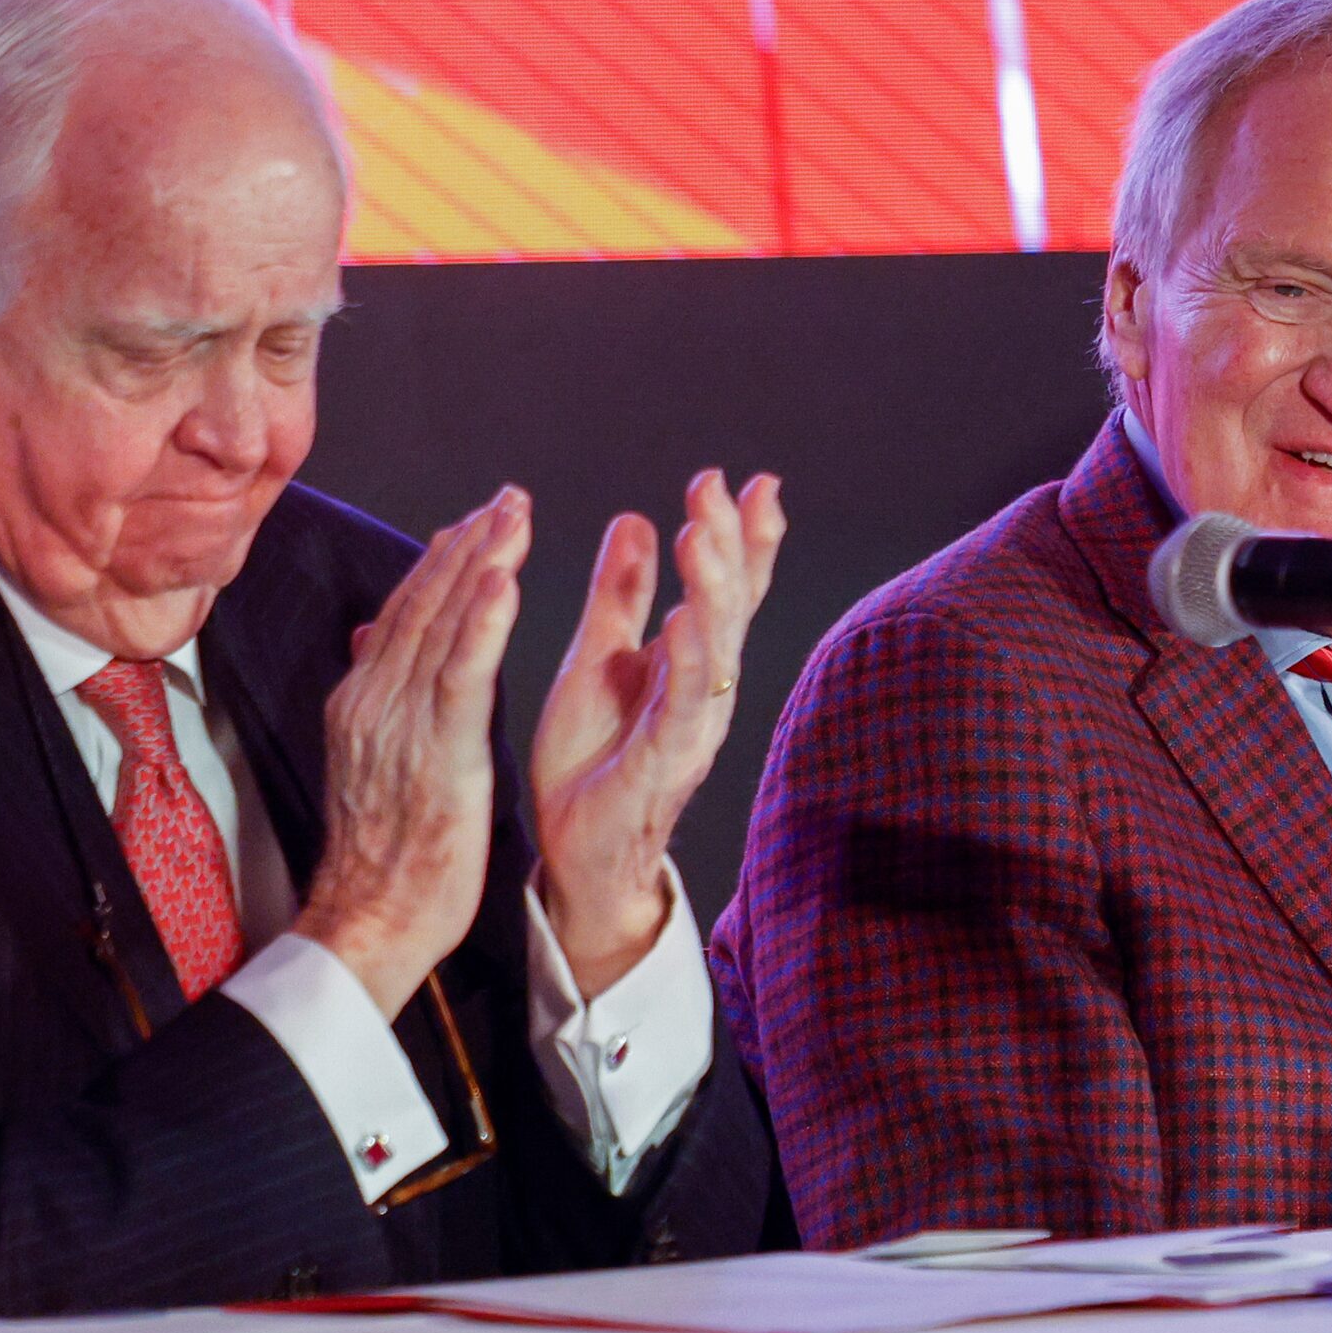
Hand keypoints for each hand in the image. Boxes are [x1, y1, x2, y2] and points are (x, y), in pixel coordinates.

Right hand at [296, 489, 531, 1019]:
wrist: (367, 922)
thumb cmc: (384, 852)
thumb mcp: (374, 761)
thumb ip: (379, 694)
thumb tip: (374, 636)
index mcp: (363, 702)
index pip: (407, 613)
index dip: (446, 561)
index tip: (481, 518)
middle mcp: (374, 702)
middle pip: (424, 604)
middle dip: (470, 543)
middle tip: (512, 496)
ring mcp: (399, 725)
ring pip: (442, 626)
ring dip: (481, 562)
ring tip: (515, 513)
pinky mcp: (435, 754)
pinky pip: (460, 675)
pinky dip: (482, 623)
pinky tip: (505, 579)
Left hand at [531, 471, 786, 996]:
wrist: (579, 852)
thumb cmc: (595, 758)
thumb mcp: (599, 658)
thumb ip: (621, 595)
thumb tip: (638, 520)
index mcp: (689, 660)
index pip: (727, 587)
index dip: (744, 536)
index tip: (752, 480)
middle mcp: (705, 688)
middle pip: (730, 605)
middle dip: (729, 543)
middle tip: (717, 488)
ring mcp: (692, 725)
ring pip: (715, 649)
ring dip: (711, 590)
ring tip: (699, 535)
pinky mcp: (664, 763)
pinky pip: (682, 708)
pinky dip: (687, 662)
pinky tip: (684, 621)